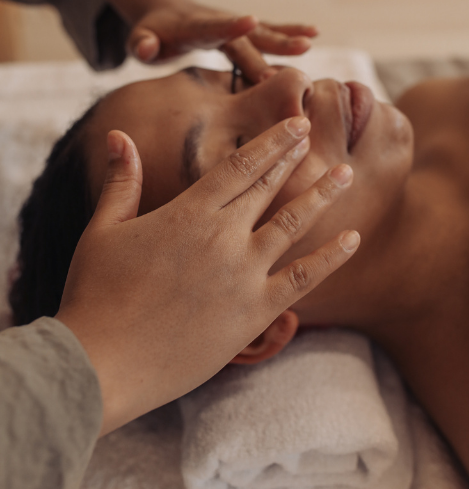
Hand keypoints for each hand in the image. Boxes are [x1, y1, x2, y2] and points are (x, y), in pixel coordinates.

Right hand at [55, 118, 358, 436]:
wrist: (102, 364)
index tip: (296, 123)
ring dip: (322, 197)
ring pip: (293, 224)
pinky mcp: (254, 314)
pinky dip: (330, 258)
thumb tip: (119, 134)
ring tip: (346, 174)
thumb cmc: (95, 295)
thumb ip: (121, 180)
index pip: (240, 166)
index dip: (272, 142)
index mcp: (188, 213)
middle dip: (294, 157)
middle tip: (317, 135)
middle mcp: (222, 237)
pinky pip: (303, 280)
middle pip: (268, 187)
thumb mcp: (103, 229)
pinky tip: (353, 239)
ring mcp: (243, 275)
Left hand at [129, 4, 318, 82]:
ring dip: (287, 38)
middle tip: (300, 51)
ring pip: (263, 33)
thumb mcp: (140, 39)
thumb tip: (145, 49)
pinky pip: (269, 32)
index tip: (252, 21)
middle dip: (272, 44)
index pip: (214, 27)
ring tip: (311, 41)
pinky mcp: (243, 30)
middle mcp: (220, 22)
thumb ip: (142, 44)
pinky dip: (289, 32)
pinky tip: (314, 34)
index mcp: (194, 27)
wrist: (166, 13)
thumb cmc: (152, 33)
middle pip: (248, 36)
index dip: (232, 26)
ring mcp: (234, 25)